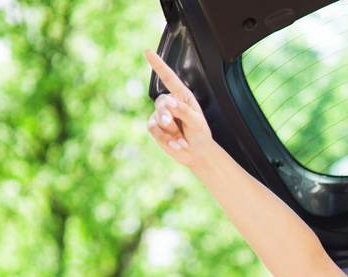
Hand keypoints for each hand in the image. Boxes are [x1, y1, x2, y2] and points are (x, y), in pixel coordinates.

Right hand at [144, 50, 213, 165]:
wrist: (196, 153)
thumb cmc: (200, 134)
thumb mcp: (197, 122)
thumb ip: (184, 111)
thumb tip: (169, 102)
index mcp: (182, 96)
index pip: (169, 78)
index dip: (159, 65)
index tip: (148, 52)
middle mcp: (170, 103)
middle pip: (162, 104)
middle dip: (168, 117)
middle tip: (173, 125)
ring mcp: (160, 115)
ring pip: (158, 120)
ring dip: (171, 133)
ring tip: (183, 140)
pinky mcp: (155, 127)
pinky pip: (154, 130)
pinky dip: (166, 139)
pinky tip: (177, 145)